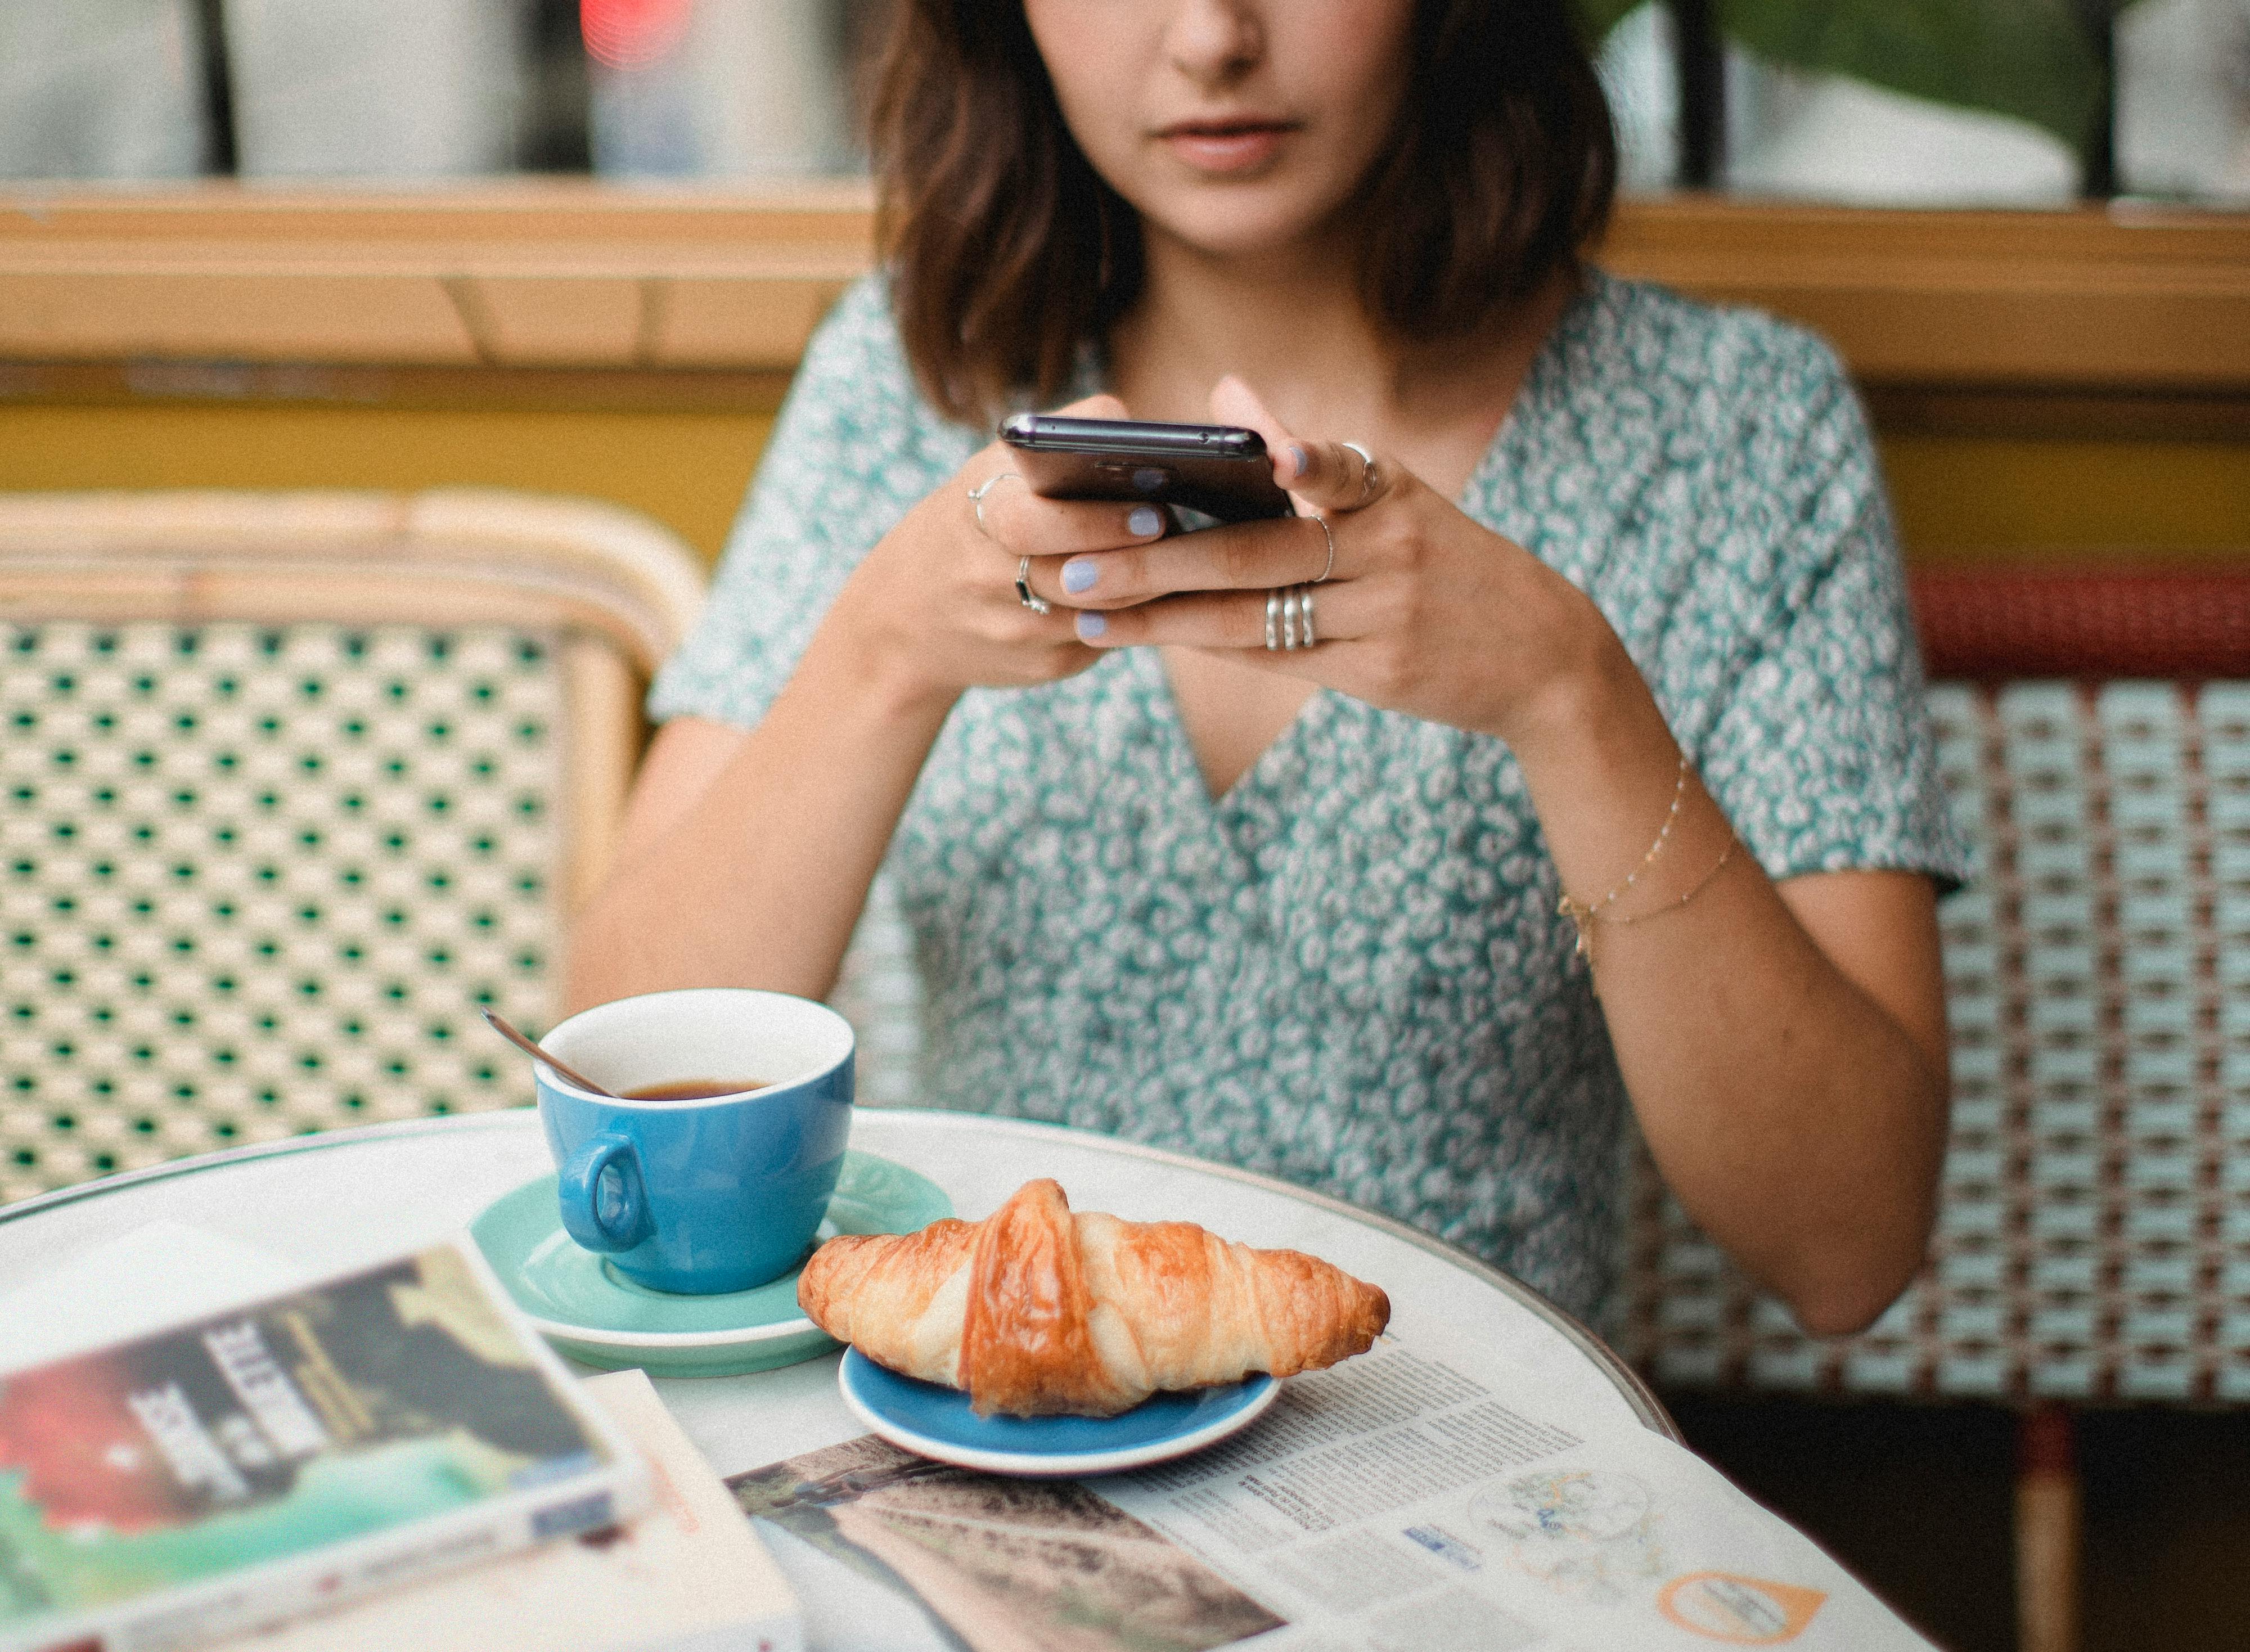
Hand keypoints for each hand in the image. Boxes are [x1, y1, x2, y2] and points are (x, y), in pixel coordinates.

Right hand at [821, 394, 1172, 711]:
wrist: (904, 619)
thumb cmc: (971, 523)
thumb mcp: (991, 470)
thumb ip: (1060, 439)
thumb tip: (1140, 432)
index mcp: (977, 516)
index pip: (1034, 523)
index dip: (1096, 521)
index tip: (1149, 511)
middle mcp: (989, 578)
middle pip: (1076, 577)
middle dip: (1127, 558)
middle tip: (1167, 531)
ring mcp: (1015, 632)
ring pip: (1104, 613)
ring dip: (1143, 585)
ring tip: (1172, 554)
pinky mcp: (1043, 667)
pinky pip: (1105, 638)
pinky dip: (1131, 613)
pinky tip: (1144, 591)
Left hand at [1049, 377, 1618, 749]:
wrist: (1542, 658)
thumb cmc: (1448, 565)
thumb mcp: (1395, 498)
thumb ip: (1305, 450)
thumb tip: (1227, 390)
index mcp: (1388, 490)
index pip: (1329, 466)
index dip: (1295, 456)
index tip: (1256, 455)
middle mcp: (1388, 547)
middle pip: (1253, 554)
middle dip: (1153, 559)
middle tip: (1072, 564)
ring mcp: (1384, 614)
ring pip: (1251, 616)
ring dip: (1159, 616)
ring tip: (1085, 612)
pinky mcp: (1378, 672)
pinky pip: (1275, 658)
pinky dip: (1208, 644)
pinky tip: (1148, 636)